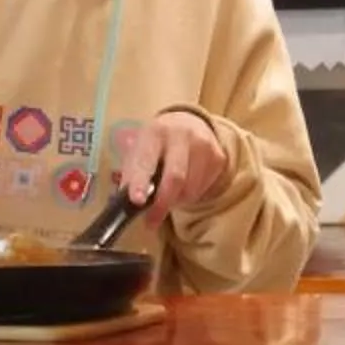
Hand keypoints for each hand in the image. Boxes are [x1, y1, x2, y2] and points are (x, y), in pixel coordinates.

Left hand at [117, 110, 229, 226]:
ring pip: (190, 188)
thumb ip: (131, 174)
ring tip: (168, 195)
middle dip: (162, 204)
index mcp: (155, 132)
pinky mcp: (218, 157)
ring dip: (177, 201)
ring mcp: (204, 145)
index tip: (137, 201)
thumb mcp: (138, 150)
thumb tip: (125, 202)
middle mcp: (182, 135)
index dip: (140, 181)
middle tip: (151, 221)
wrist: (188, 123)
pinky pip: (203, 189)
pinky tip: (184, 186)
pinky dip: (190, 196)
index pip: (147, 159)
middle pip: (175, 177)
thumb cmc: (156, 144)